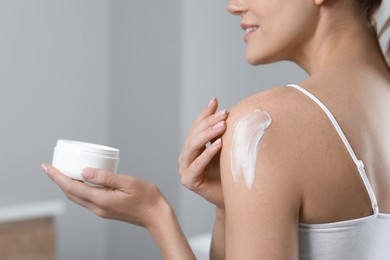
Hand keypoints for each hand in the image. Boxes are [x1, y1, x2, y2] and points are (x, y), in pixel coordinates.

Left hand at [42, 164, 167, 227]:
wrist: (156, 215)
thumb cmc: (147, 198)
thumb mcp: (127, 183)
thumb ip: (105, 177)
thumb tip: (84, 171)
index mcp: (101, 200)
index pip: (71, 187)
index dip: (57, 176)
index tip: (46, 166)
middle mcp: (98, 207)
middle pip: (70, 193)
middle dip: (58, 180)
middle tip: (51, 166)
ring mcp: (101, 210)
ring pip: (77, 196)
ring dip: (67, 184)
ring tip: (63, 171)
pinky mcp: (106, 209)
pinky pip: (86, 198)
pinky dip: (79, 188)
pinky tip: (82, 179)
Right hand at [178, 98, 227, 207]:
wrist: (237, 199)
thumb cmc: (232, 173)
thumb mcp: (226, 148)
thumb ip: (222, 132)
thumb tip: (226, 109)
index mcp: (192, 148)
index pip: (196, 126)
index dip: (205, 114)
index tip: (216, 101)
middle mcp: (186, 157)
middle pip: (194, 135)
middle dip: (209, 122)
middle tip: (225, 114)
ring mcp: (185, 169)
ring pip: (192, 147)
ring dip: (208, 134)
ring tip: (223, 125)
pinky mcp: (189, 181)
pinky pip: (197, 164)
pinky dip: (207, 153)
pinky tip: (219, 144)